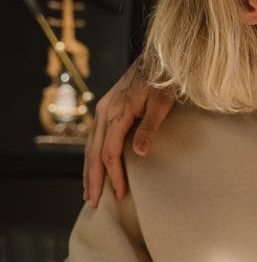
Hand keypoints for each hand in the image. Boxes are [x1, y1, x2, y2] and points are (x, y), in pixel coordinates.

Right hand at [83, 60, 174, 205]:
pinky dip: (92, 156)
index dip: (113, 175)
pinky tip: (94, 168)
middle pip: (93, 153)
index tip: (119, 194)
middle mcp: (104, 112)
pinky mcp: (107, 109)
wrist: (159, 59)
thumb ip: (150, 128)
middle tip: (92, 202)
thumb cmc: (164, 81)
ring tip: (88, 192)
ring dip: (89, 171)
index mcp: (116, 112)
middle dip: (93, 179)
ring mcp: (103, 110)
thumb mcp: (162, 104)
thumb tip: (139, 153)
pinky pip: (95, 137)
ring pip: (90, 146)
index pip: (109, 152)